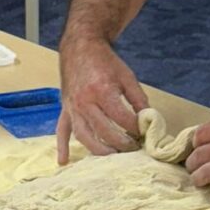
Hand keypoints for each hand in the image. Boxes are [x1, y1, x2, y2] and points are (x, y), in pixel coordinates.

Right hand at [57, 39, 148, 163]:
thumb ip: (138, 99)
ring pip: (84, 136)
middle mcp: (85, 102)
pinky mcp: (65, 110)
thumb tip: (148, 120)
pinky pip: (61, 131)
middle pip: (104, 132)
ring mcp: (73, 108)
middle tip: (133, 149)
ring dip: (99, 151)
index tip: (144, 133)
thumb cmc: (105, 62)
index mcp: (102, 91)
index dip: (135, 128)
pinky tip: (64, 161)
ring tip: (113, 157)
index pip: (122, 118)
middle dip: (121, 144)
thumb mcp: (127, 77)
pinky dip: (62, 147)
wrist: (80, 48)